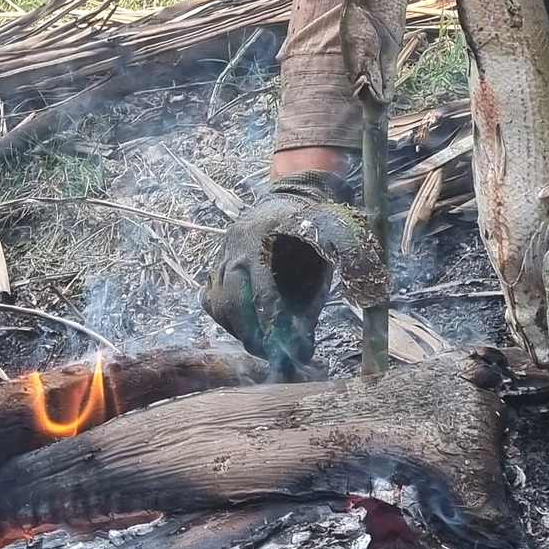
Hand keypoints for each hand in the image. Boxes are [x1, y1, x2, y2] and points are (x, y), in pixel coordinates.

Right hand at [201, 168, 382, 376]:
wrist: (300, 193)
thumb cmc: (320, 222)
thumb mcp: (338, 242)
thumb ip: (332, 284)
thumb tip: (315, 340)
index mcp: (258, 239)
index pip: (261, 293)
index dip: (275, 326)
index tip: (291, 350)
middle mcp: (233, 248)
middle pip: (232, 304)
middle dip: (254, 336)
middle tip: (276, 355)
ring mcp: (222, 255)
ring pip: (218, 305)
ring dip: (240, 330)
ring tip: (265, 344)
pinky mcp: (219, 263)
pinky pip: (211, 298)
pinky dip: (226, 317)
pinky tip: (248, 325)